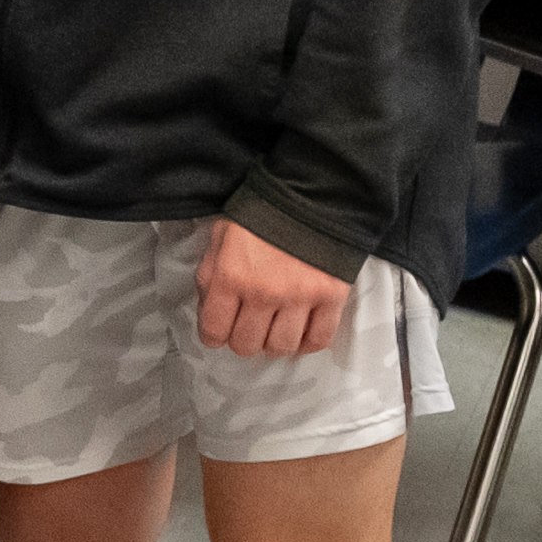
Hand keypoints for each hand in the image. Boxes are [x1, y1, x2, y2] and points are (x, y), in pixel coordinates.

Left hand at [197, 217, 355, 360]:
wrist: (311, 195)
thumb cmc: (261, 214)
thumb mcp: (220, 237)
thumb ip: (211, 275)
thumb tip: (211, 309)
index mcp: (230, 276)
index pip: (214, 331)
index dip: (213, 336)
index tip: (219, 331)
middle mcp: (263, 293)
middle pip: (247, 344)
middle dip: (242, 340)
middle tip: (247, 328)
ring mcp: (299, 297)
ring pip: (281, 347)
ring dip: (274, 343)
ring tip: (274, 329)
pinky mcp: (330, 297)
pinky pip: (319, 339)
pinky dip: (307, 342)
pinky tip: (300, 332)